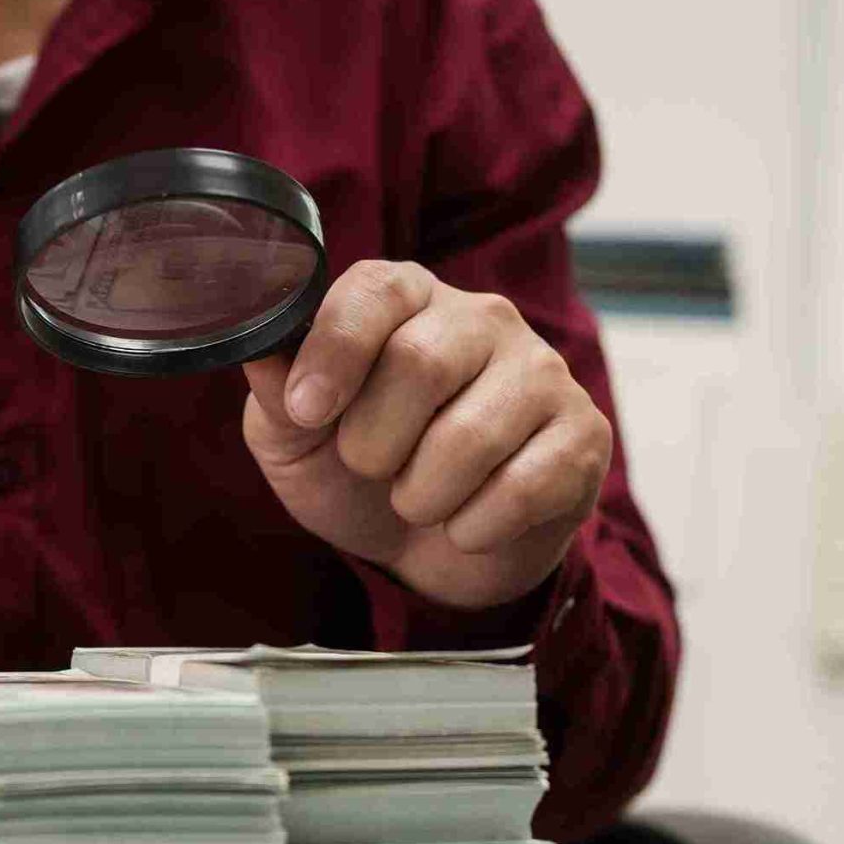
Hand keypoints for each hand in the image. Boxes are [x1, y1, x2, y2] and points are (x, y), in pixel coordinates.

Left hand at [241, 259, 611, 611]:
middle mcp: (483, 319)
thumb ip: (277, 391)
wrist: (423, 554)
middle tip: (370, 470)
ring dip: (422, 495)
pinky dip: (473, 527)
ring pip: (472, 435)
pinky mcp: (583, 435)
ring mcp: (543, 373)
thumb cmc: (356, 477)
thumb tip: (260, 344)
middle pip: (421, 362)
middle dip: (373, 443)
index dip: (335, 351)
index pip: (375, 290)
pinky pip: (524, 487)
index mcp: (407, 300)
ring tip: (418, 499)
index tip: (307, 412)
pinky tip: (467, 524)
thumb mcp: (296, 439)